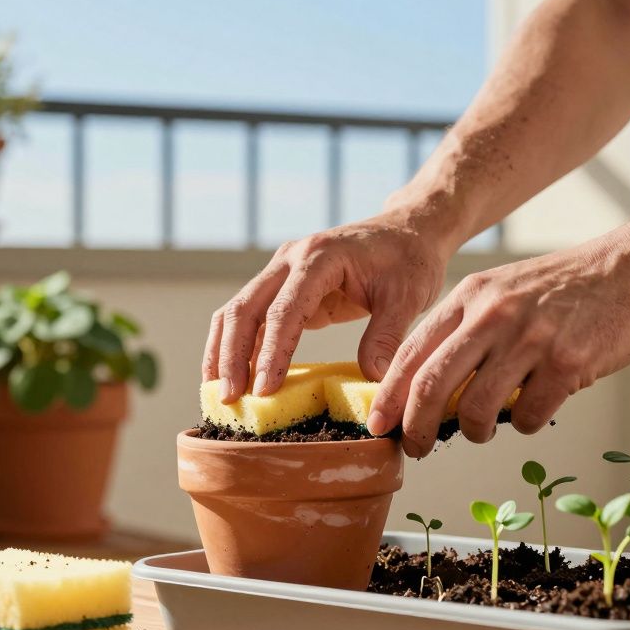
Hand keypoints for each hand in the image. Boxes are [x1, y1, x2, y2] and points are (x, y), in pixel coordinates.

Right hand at [202, 207, 455, 401]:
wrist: (406, 231)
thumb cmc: (409, 260)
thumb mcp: (408, 297)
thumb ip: (387, 337)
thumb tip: (372, 380)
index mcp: (319, 257)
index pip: (284, 309)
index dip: (272, 352)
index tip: (265, 390)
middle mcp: (290, 259)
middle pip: (245, 308)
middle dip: (233, 355)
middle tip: (231, 399)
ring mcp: (281, 272)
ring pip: (236, 311)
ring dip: (224, 352)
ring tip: (220, 394)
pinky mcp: (282, 288)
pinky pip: (249, 317)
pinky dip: (236, 346)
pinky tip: (232, 377)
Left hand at [366, 237, 629, 456]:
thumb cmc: (568, 289)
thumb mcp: (503, 293)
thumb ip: (467, 332)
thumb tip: (430, 392)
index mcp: (470, 296)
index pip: (410, 353)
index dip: (388, 397)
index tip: (379, 425)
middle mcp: (492, 315)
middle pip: (430, 386)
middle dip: (414, 428)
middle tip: (416, 448)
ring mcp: (529, 338)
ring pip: (474, 410)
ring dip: (473, 432)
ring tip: (483, 430)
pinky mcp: (567, 362)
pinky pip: (526, 417)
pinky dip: (524, 424)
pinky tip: (535, 408)